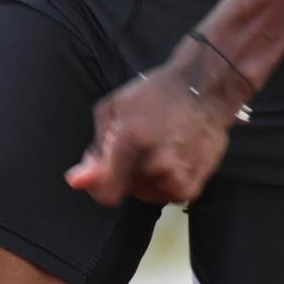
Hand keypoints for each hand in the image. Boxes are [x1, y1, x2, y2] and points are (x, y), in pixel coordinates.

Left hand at [65, 52, 246, 206]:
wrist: (205, 89)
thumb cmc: (156, 93)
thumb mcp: (115, 107)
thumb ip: (97, 148)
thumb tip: (78, 181)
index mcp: (130, 140)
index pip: (106, 192)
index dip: (97, 185)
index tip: (99, 170)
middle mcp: (154, 164)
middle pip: (125, 189)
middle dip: (124, 171)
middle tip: (138, 144)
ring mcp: (176, 178)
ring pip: (146, 193)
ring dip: (145, 177)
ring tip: (158, 146)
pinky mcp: (192, 188)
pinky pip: (166, 195)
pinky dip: (165, 181)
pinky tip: (173, 156)